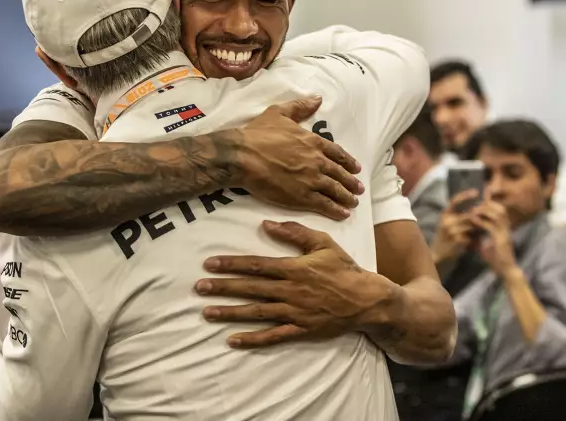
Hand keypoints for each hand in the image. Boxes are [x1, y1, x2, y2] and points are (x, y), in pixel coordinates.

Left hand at [195, 220, 392, 347]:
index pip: (256, 265)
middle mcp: (290, 290)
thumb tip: (267, 224)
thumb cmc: (343, 268)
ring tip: (207, 312)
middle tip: (198, 288)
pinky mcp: (300, 330)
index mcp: (293, 268)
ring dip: (230, 313)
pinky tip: (232, 340)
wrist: (367, 299)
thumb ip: (295, 233)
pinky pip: (273, 336)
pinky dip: (252, 339)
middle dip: (223, 287)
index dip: (231, 264)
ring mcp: (294, 312)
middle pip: (251, 288)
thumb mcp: (323, 243)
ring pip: (257, 313)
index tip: (209, 264)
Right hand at [233, 96, 363, 220]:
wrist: (243, 156)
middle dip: (351, 182)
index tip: (356, 168)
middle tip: (358, 189)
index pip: (337, 153)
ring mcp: (311, 180)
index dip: (348, 161)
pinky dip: (336, 210)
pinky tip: (342, 214)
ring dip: (346, 197)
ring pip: (335, 190)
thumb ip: (300, 107)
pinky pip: (324, 204)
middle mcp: (317, 161)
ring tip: (353, 203)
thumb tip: (317, 99)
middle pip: (339, 173)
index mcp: (313, 142)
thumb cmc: (258, 134)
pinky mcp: (302, 197)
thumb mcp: (279, 113)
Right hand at [430, 190, 477, 264]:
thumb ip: (460, 216)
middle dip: (479, 217)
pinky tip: (475, 241)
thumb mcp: (449, 223)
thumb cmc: (446, 237)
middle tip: (487, 219)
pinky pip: (471, 236)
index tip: (476, 192)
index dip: (466, 195)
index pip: (455, 200)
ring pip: (472, 225)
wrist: (438, 254)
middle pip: (469, 215)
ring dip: (478, 228)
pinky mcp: (456, 240)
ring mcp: (451, 230)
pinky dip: (475, 238)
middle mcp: (446, 220)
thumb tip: (476, 208)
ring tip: (481, 231)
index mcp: (444, 214)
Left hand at [471, 201, 516, 277]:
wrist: (506, 272)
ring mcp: (505, 234)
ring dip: (484, 211)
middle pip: (501, 209)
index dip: (491, 206)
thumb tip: (474, 236)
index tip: (478, 207)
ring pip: (498, 214)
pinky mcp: (501, 240)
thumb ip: (483, 239)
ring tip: (473, 212)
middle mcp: (507, 229)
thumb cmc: (498, 261)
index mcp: (505, 230)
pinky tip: (473, 220)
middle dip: (488, 205)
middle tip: (474, 207)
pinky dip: (481, 221)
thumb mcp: (488, 247)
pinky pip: (491, 226)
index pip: (501, 211)